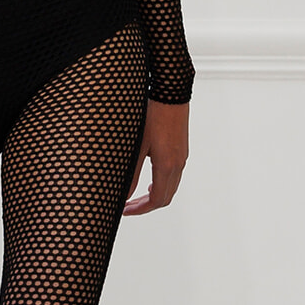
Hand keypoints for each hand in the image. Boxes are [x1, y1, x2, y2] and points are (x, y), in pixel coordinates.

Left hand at [123, 101, 188, 215]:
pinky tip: (150, 180)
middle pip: (165, 198)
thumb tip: (123, 194)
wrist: (170, 93)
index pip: (156, 201)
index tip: (124, 210)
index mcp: (166, 166)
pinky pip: (174, 176)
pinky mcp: (181, 150)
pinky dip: (162, 184)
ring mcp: (182, 157)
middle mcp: (178, 164)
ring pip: (171, 187)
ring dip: (154, 196)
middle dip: (145, 206)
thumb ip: (130, 173)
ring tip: (136, 198)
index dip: (140, 210)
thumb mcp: (137, 146)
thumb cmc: (152, 115)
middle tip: (128, 206)